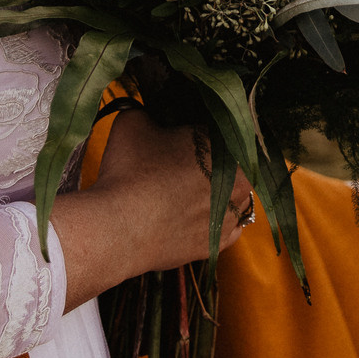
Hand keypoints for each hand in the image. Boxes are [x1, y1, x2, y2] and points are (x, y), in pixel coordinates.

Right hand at [50, 109, 253, 308]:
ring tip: (186, 194)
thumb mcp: (134, 121)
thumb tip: (152, 115)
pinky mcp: (218, 244)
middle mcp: (239, 180)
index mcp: (225, 144)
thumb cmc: (129, 171)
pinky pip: (226, 229)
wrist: (119, 228)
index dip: (201, 135)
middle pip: (231, 166)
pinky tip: (194, 217)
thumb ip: (151, 112)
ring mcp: (231, 215)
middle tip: (183, 167)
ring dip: (216, 195)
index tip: (182, 140)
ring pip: (232, 198)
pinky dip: (214, 223)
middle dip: (212, 165)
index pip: (220, 132)